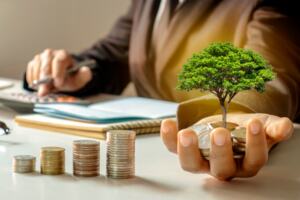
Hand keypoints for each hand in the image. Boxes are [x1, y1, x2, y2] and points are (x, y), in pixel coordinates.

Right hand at [26, 49, 91, 95]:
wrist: (62, 77)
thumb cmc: (71, 77)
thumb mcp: (80, 78)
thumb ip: (85, 75)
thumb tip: (86, 70)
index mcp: (64, 55)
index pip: (59, 61)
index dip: (57, 72)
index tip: (58, 83)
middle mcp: (51, 54)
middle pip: (46, 64)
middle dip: (45, 79)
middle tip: (45, 91)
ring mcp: (41, 57)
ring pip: (36, 66)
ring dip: (38, 80)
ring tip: (42, 90)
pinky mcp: (33, 63)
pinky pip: (30, 70)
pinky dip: (32, 79)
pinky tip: (36, 86)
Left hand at [160, 113, 293, 180]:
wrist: (227, 121)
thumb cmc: (245, 127)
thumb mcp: (263, 125)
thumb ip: (273, 128)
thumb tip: (284, 127)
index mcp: (246, 162)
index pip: (253, 159)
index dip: (255, 144)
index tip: (254, 124)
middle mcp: (223, 166)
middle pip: (222, 169)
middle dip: (220, 152)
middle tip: (220, 133)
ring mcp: (201, 159)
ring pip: (192, 165)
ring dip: (187, 151)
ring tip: (186, 134)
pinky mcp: (185, 149)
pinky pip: (172, 149)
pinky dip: (167, 138)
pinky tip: (168, 124)